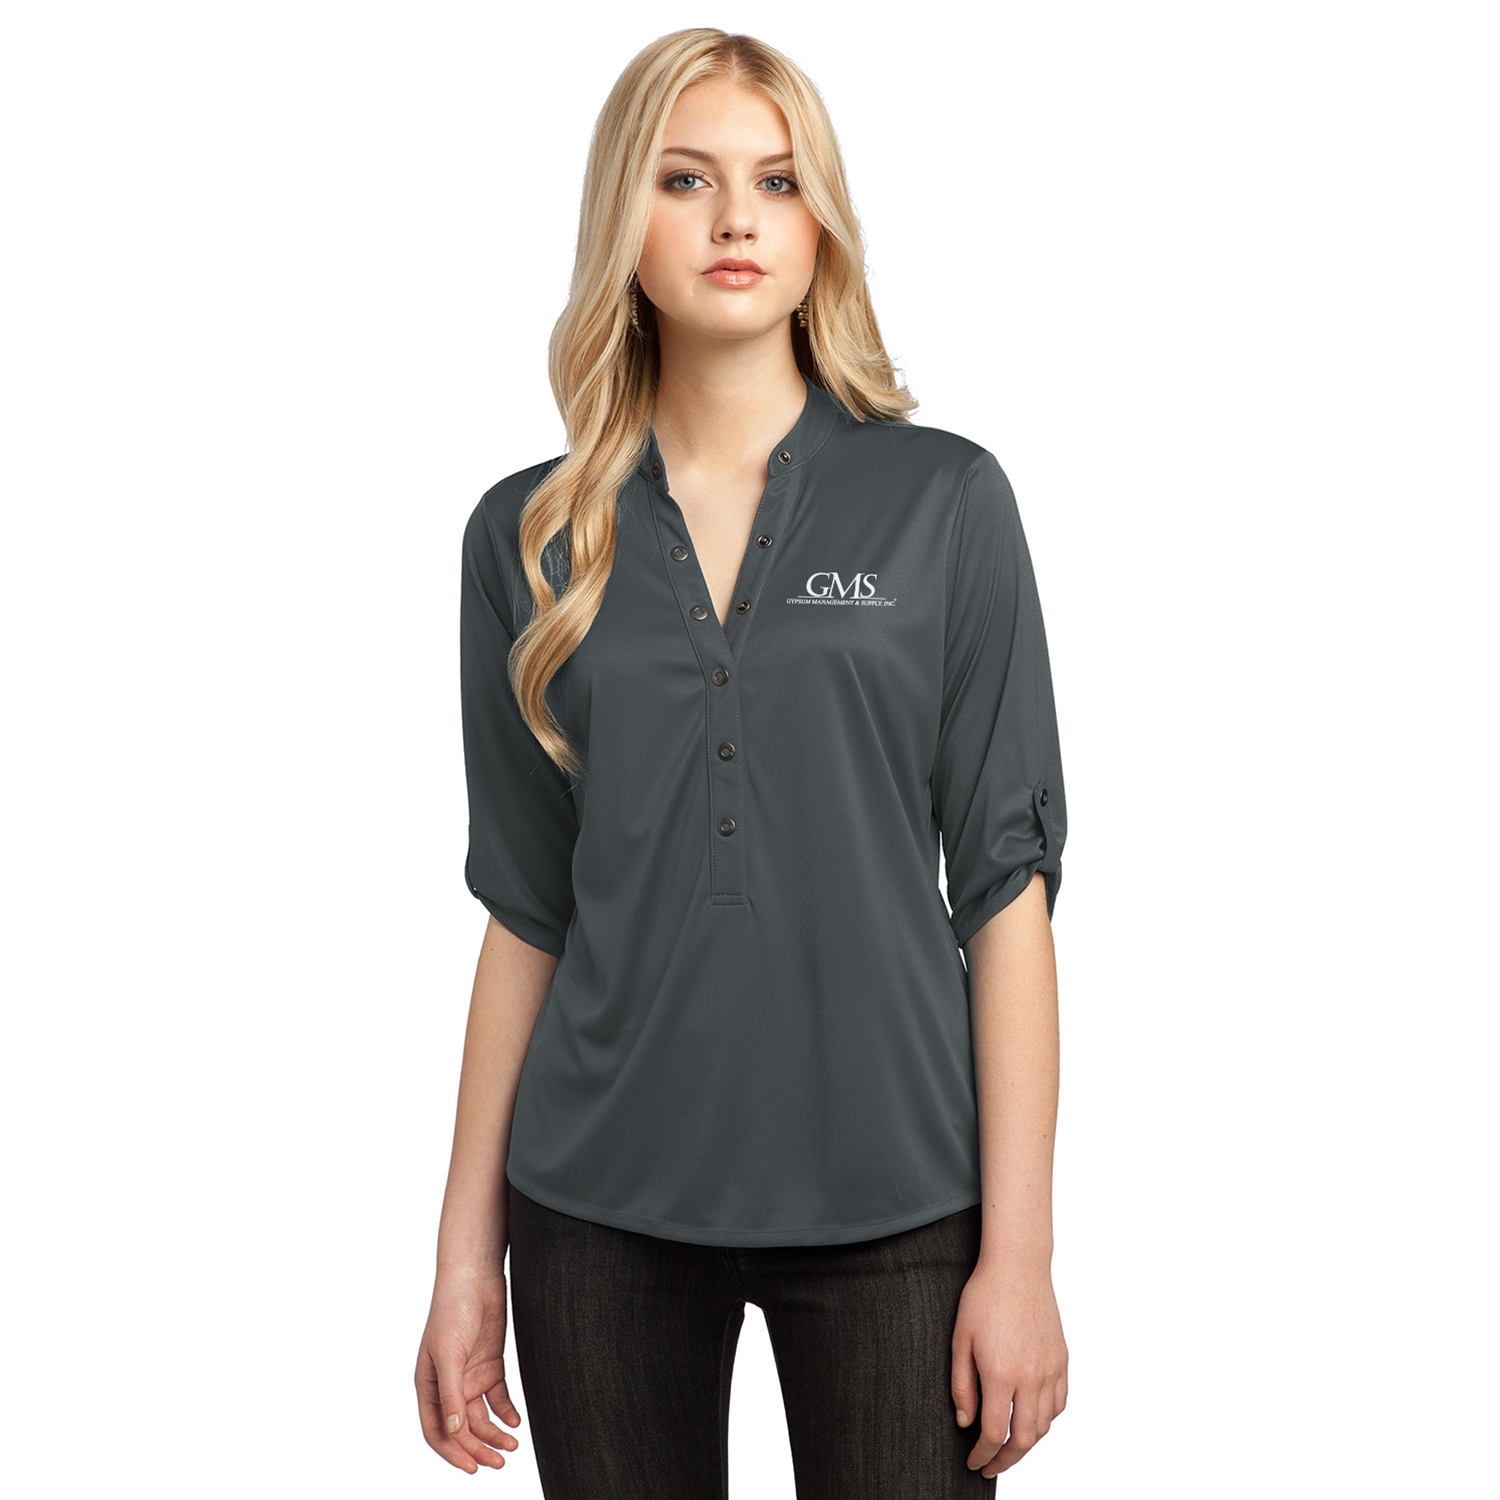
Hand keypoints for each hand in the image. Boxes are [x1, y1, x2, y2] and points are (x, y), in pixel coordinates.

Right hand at [416, 1264, 523, 1472]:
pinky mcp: (490, 1366)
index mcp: (428, 1386)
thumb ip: (451, 1393)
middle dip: (479, 1449)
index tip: (472, 1468)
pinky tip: (516, 1422)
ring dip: (495, 1434)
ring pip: (482, 1418)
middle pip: (462, 1429)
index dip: (453, 1452)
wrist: (476, 1277)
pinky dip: (506, 1412)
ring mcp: (470, 1377)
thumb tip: (454, 1431)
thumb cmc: (452, 1310)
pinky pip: (498, 1398)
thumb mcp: (449, 1354)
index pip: (437, 1431)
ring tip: (512, 1446)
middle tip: (499, 1463)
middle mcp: (449, 1386)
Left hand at [950, 1254, 1067, 1476]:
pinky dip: (1046, 1420)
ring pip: (1044, 1425)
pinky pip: (1059, 1404)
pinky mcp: (1062, 1361)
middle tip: (990, 1465)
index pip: (994, 1432)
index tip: (973, 1462)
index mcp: (1001, 1373)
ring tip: (1008, 1445)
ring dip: (1026, 1443)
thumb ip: (962, 1386)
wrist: (1018, 1267)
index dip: (982, 1454)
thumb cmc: (984, 1297)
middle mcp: (1030, 1377)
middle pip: (1024, 1439)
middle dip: (1006, 1460)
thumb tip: (965, 1422)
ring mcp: (1050, 1370)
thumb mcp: (960, 1340)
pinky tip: (1031, 1418)